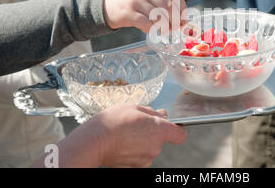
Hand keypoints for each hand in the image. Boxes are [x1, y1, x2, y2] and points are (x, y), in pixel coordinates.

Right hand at [34, 104, 186, 167]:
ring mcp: (146, 159)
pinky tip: (123, 145)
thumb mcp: (135, 107)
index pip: (180, 135)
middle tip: (137, 125)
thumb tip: (162, 115)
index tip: (169, 125)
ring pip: (149, 149)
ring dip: (142, 142)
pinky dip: (133, 152)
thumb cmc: (114, 121)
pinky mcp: (135, 167)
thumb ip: (153, 112)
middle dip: (152, 132)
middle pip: (161, 140)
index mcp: (159, 130)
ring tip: (126, 134)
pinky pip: (139, 157)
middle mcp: (156, 147)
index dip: (176, 129)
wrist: (94, 141)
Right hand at [103, 0, 186, 32]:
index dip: (183, 8)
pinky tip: (151, 31)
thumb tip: (179, 15)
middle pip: (169, 6)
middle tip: (176, 28)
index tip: (185, 18)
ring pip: (159, 16)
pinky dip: (153, 30)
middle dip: (176, 20)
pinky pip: (147, 24)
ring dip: (165, 26)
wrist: (101, 1)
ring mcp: (136, 1)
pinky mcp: (129, 13)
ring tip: (165, 30)